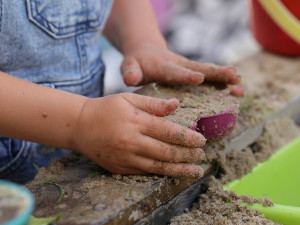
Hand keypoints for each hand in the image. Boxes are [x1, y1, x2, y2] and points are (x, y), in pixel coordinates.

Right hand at [72, 93, 206, 176]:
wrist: (80, 126)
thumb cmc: (106, 108)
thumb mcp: (128, 98)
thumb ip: (153, 103)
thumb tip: (177, 105)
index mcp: (136, 121)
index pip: (169, 132)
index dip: (189, 138)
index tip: (202, 140)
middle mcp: (132, 141)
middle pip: (167, 152)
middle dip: (188, 155)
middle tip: (201, 155)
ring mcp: (125, 157)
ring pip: (159, 167)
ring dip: (180, 169)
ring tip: (195, 170)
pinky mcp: (120, 168)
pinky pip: (145, 172)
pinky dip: (162, 173)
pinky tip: (173, 173)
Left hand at [121, 42, 243, 95]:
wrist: (146, 50)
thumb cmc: (137, 62)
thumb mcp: (129, 66)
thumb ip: (130, 72)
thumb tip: (130, 78)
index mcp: (163, 66)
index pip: (175, 71)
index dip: (186, 75)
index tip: (199, 78)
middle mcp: (179, 65)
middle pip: (199, 68)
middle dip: (215, 73)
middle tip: (233, 76)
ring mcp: (188, 68)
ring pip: (208, 72)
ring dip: (224, 78)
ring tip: (240, 84)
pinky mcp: (193, 72)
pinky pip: (209, 77)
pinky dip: (223, 83)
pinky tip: (238, 90)